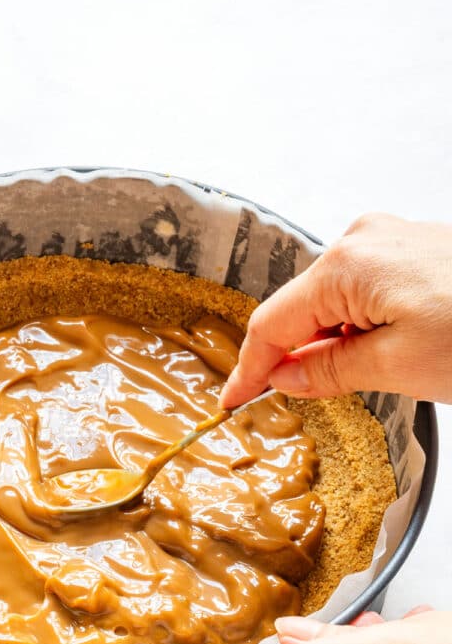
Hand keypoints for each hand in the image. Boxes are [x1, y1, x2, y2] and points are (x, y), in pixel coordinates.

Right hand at [220, 213, 451, 408]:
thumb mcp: (400, 366)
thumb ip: (332, 370)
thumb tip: (286, 377)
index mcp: (348, 265)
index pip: (272, 325)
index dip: (249, 370)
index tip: (231, 401)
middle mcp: (363, 242)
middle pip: (302, 311)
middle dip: (298, 356)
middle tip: (307, 399)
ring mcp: (388, 242)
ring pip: (334, 304)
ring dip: (337, 342)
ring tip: (381, 371)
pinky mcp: (411, 252)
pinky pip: (364, 293)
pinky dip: (362, 326)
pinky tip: (391, 349)